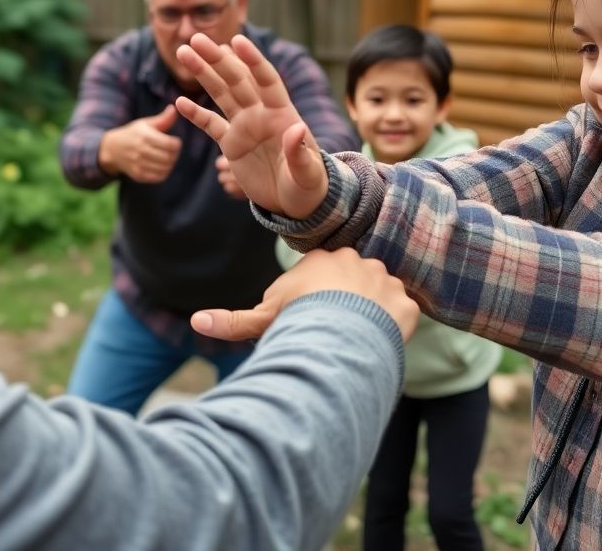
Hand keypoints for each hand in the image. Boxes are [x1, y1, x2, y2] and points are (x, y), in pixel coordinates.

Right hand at [98, 104, 181, 182]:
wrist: (112, 149)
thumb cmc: (133, 133)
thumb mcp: (145, 123)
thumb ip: (162, 118)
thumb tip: (174, 108)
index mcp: (144, 136)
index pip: (170, 144)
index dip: (177, 144)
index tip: (175, 141)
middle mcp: (141, 151)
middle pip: (169, 157)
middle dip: (175, 154)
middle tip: (173, 151)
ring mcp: (139, 164)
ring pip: (165, 168)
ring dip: (170, 163)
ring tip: (168, 157)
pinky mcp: (138, 175)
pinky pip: (159, 177)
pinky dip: (164, 172)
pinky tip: (162, 165)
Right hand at [174, 34, 326, 217]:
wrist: (296, 203)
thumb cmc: (308, 186)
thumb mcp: (307, 172)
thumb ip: (299, 151)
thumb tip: (296, 128)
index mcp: (283, 114)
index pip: (267, 80)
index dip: (253, 60)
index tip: (238, 40)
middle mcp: (261, 114)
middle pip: (237, 80)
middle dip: (217, 59)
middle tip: (196, 39)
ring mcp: (244, 127)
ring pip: (221, 94)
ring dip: (203, 74)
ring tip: (183, 53)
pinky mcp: (231, 145)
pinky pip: (211, 125)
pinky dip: (196, 114)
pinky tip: (179, 101)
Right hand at [190, 248, 418, 342]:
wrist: (340, 331)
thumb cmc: (297, 322)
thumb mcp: (262, 320)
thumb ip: (233, 321)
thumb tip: (195, 321)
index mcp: (323, 259)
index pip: (321, 275)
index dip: (314, 299)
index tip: (310, 318)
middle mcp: (357, 261)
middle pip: (351, 283)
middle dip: (345, 304)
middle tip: (333, 330)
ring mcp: (385, 280)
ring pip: (378, 296)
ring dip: (370, 314)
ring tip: (355, 339)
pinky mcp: (406, 302)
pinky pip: (402, 314)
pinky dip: (392, 328)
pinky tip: (377, 343)